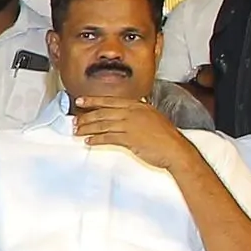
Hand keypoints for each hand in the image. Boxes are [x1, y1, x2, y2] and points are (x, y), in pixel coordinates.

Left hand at [68, 97, 192, 168]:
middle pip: (103, 112)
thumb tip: (127, 111)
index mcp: (137, 106)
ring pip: (103, 125)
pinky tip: (89, 141)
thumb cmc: (166, 136)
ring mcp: (130, 125)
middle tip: (75, 120)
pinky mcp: (129, 139)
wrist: (175, 149)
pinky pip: (108, 138)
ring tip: (78, 131)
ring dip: (88, 128)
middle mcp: (132, 113)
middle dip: (86, 116)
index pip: (110, 101)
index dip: (93, 101)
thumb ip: (138, 113)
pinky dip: (97, 139)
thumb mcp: (152, 117)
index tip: (80, 101)